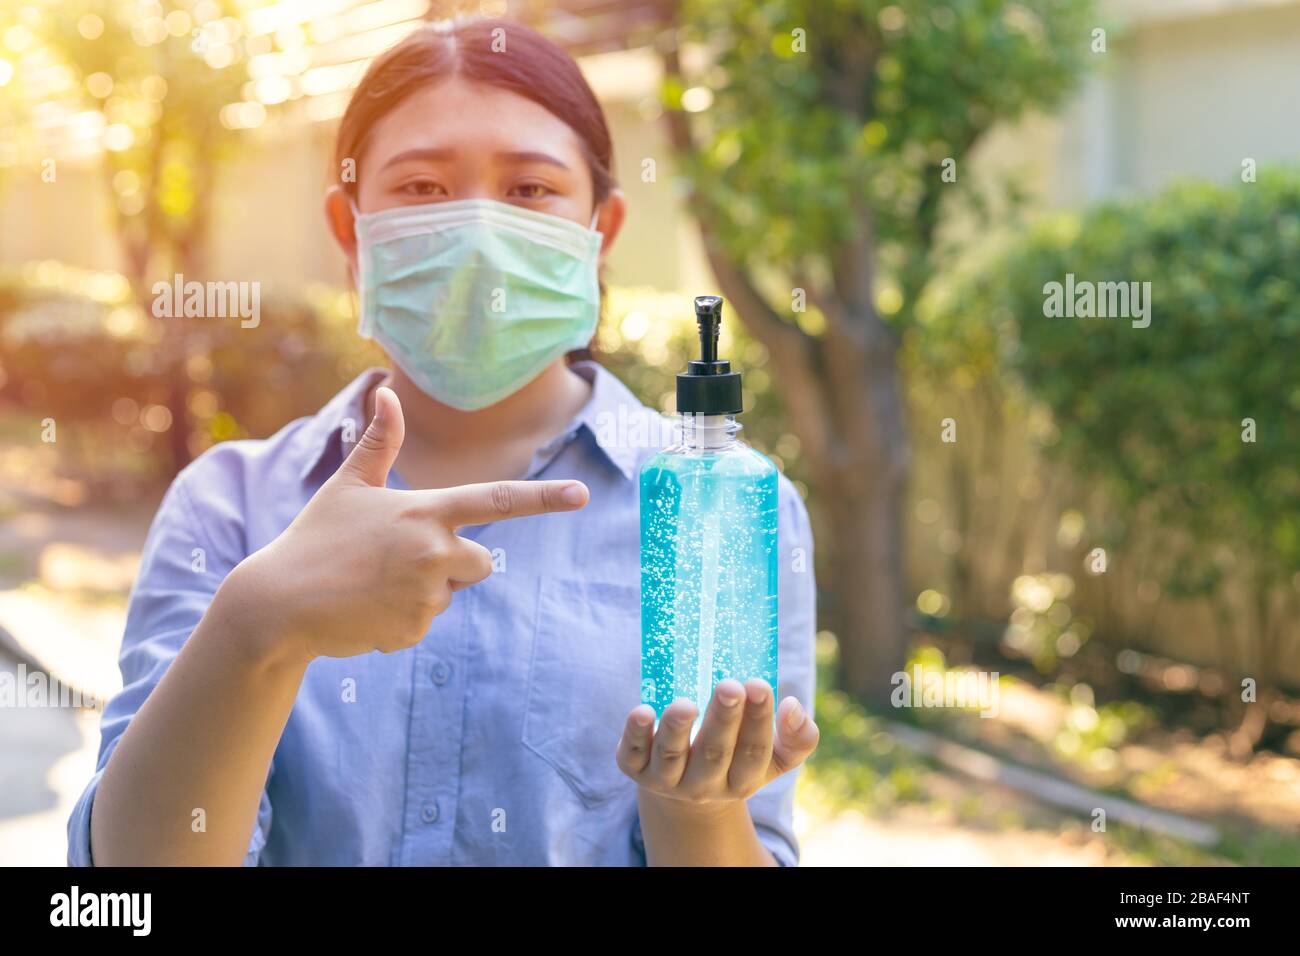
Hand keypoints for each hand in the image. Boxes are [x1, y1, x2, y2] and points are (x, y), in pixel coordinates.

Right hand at [223, 385, 588, 663]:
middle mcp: (434, 552)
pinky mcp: (415, 630)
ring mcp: (427, 595)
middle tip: (397, 560)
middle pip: (481, 562)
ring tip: (374, 583)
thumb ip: (378, 441)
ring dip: (425, 591)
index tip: (582, 495)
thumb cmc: (315, 537)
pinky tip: (367, 608)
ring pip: (451, 593)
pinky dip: (403, 619)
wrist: (278, 604)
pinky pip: (427, 622)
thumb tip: (387, 393)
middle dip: (452, 563)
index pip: (497, 501)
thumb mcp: (348, 485)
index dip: (544, 499)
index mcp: (424, 511)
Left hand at [616, 678, 818, 815]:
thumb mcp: (774, 757)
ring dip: (678, 729)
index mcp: (741, 781)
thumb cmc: (736, 758)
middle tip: (730, 686)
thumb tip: (793, 706)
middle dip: (723, 720)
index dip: (758, 720)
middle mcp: (704, 785)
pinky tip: (642, 711)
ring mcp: (667, 780)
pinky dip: (634, 734)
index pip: (754, 753)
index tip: (758, 684)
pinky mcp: (635, 768)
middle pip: (715, 753)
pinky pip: (632, 754)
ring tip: (686, 704)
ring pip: (671, 756)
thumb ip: (799, 737)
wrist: (686, 788)